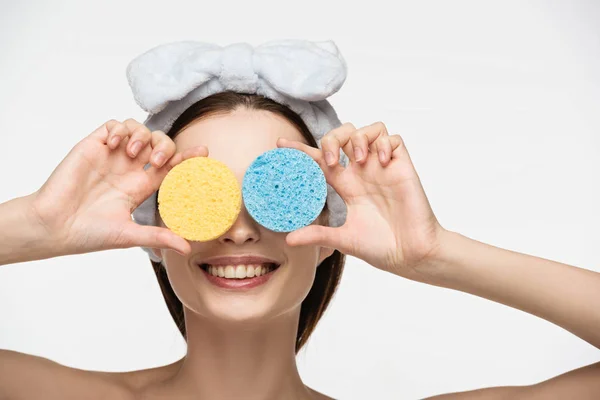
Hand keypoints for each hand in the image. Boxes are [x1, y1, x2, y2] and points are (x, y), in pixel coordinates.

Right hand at [28, 119, 206, 257]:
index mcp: (140, 187)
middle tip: (158, 159)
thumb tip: (187, 248)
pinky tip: (114, 143)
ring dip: (142, 135)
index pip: (171, 167)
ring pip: (138, 130)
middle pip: (159, 144)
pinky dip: (120, 129)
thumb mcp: (129, 235)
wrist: (53, 226)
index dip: (187, 158)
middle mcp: (129, 169)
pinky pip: (113, 125)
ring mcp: (112, 156)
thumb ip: (158, 236)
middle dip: (165, 145)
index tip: (204, 152)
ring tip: (134, 152)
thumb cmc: (88, 234)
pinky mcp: (93, 146)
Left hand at [277, 122, 444, 277]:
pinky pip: (393, 139)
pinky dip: (384, 143)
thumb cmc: (381, 247)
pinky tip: (381, 162)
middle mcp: (363, 172)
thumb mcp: (344, 239)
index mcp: (347, 186)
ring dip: (358, 138)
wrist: (411, 254)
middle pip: (343, 135)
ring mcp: (383, 167)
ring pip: (368, 130)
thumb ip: (318, 235)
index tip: (280, 145)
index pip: (320, 160)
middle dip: (332, 139)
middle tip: (332, 161)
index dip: (301, 150)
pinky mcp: (402, 167)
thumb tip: (288, 239)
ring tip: (357, 159)